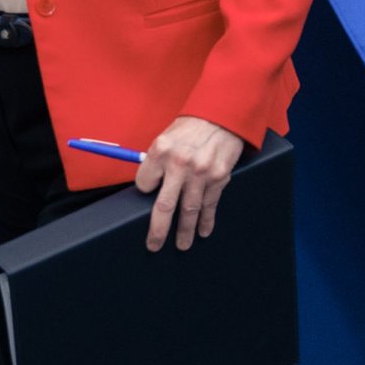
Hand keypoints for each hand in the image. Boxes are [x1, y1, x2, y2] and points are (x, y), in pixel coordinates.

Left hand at [134, 115, 244, 250]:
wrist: (220, 118)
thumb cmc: (188, 129)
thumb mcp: (165, 137)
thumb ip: (156, 161)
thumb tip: (148, 185)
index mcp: (160, 150)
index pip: (144, 182)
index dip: (144, 189)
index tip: (147, 193)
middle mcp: (179, 163)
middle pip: (164, 205)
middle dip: (158, 229)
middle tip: (153, 245)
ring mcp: (201, 173)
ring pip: (189, 210)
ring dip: (185, 231)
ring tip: (181, 245)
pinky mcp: (219, 179)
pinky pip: (210, 205)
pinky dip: (206, 221)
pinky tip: (202, 232)